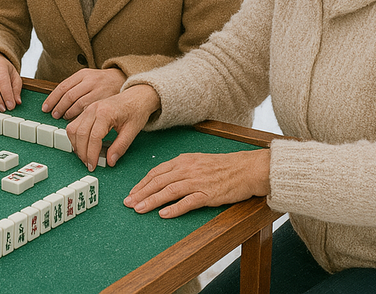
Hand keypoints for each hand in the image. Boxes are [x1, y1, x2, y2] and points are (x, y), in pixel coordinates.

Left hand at [42, 67, 125, 119]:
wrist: (123, 79)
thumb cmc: (101, 82)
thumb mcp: (87, 78)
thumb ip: (73, 87)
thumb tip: (55, 102)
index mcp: (83, 74)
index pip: (62, 87)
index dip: (52, 99)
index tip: (45, 108)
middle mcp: (90, 81)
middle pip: (69, 95)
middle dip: (59, 107)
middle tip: (54, 115)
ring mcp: (99, 90)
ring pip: (79, 104)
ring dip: (69, 113)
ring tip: (64, 118)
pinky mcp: (106, 99)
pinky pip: (90, 110)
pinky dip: (81, 116)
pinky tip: (77, 121)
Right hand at [67, 84, 159, 170]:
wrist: (136, 96)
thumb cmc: (135, 111)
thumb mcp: (132, 131)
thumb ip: (120, 147)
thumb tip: (110, 161)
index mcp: (105, 113)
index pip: (94, 137)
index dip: (92, 154)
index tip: (93, 165)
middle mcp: (93, 109)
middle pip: (80, 134)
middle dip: (82, 153)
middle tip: (89, 165)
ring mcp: (88, 109)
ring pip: (72, 129)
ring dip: (76, 145)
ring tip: (85, 156)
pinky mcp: (86, 111)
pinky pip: (73, 125)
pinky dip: (76, 138)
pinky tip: (83, 146)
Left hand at [124, 150, 270, 217]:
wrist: (247, 168)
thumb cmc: (224, 166)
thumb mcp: (198, 161)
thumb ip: (182, 168)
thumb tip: (164, 178)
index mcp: (183, 160)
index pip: (157, 172)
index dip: (142, 183)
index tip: (132, 192)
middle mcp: (187, 169)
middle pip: (158, 181)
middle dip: (140, 193)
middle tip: (128, 203)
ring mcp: (197, 181)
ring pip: (168, 191)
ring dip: (151, 201)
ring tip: (139, 209)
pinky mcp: (208, 194)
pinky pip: (187, 202)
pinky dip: (174, 209)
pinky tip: (163, 214)